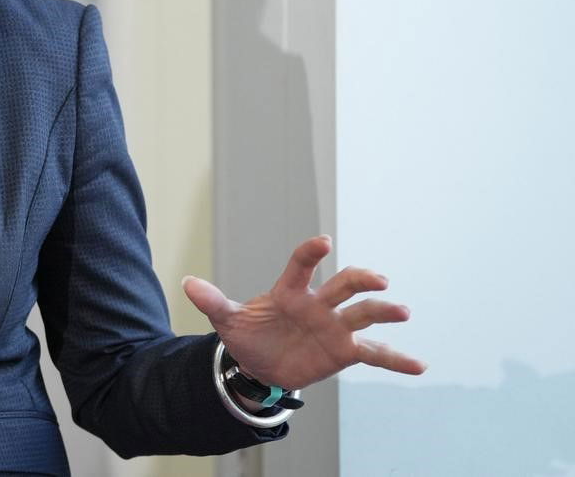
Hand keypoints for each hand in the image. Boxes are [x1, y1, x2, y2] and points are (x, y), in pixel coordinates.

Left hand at [182, 234, 425, 389]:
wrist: (261, 364)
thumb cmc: (248, 334)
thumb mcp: (227, 320)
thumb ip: (213, 301)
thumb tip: (187, 283)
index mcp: (289, 291)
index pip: (301, 266)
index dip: (310, 253)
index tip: (323, 242)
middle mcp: (318, 305)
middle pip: (344, 285)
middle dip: (361, 279)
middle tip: (378, 279)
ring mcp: (335, 326)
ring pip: (363, 315)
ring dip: (384, 312)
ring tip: (402, 311)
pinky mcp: (345, 351)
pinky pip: (375, 354)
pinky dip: (397, 360)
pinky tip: (420, 365)